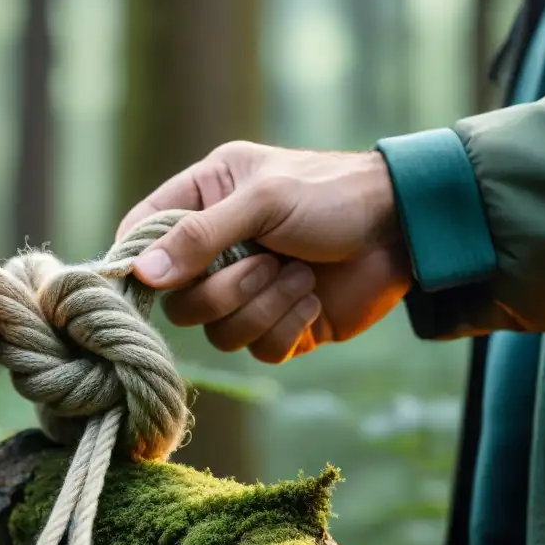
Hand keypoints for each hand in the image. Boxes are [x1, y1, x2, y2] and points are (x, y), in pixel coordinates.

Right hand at [116, 141, 411, 362]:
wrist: (407, 230)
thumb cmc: (334, 196)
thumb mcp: (263, 201)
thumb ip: (198, 237)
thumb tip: (141, 275)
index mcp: (206, 199)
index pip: (143, 233)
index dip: (138, 261)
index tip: (144, 282)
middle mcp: (219, 247)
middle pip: (179, 301)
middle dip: (224, 291)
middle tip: (265, 264)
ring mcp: (249, 290)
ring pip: (218, 332)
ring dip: (263, 307)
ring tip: (300, 274)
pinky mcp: (281, 323)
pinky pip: (259, 348)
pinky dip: (288, 325)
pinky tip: (314, 296)